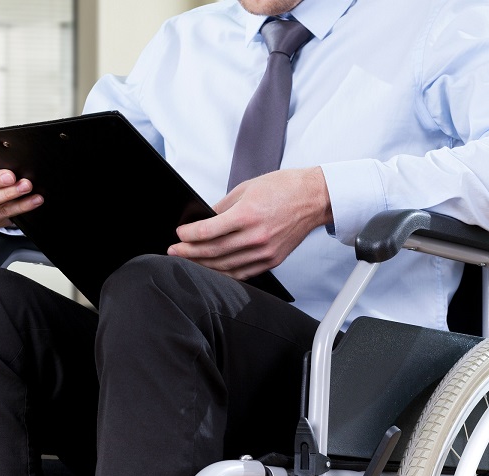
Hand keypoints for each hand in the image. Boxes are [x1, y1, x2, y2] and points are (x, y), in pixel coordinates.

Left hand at [167, 166, 331, 279]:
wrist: (314, 199)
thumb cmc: (284, 189)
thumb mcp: (246, 188)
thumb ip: (222, 207)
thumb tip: (203, 220)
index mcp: (248, 214)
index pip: (209, 230)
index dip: (189, 235)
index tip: (179, 234)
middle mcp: (256, 236)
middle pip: (213, 251)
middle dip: (189, 252)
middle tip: (174, 251)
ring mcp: (265, 251)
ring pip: (225, 266)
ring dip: (203, 265)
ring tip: (188, 261)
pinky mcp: (272, 260)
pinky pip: (242, 273)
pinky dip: (224, 273)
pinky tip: (212, 270)